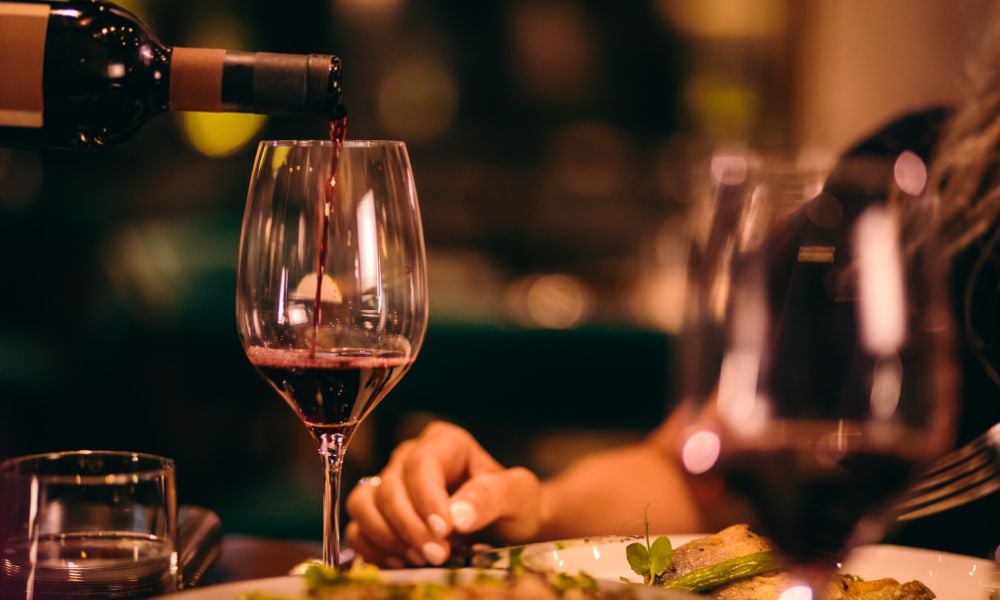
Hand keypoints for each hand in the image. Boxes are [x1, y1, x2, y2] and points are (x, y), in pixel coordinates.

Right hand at [345, 421, 544, 566]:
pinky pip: (357, 529)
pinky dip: (373, 549)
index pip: (421, 463)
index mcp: (445, 443)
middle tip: (438, 555)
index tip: (444, 531)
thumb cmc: (514, 505)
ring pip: (363, 503)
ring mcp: (389, 484)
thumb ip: (492, 496)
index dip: (426, 499)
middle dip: (410, 526)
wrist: (508, 528)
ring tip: (420, 558)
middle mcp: (410, 458)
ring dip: (387, 536)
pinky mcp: (378, 514)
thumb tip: (457, 514)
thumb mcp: (518, 495)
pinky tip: (402, 562)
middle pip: (389, 487)